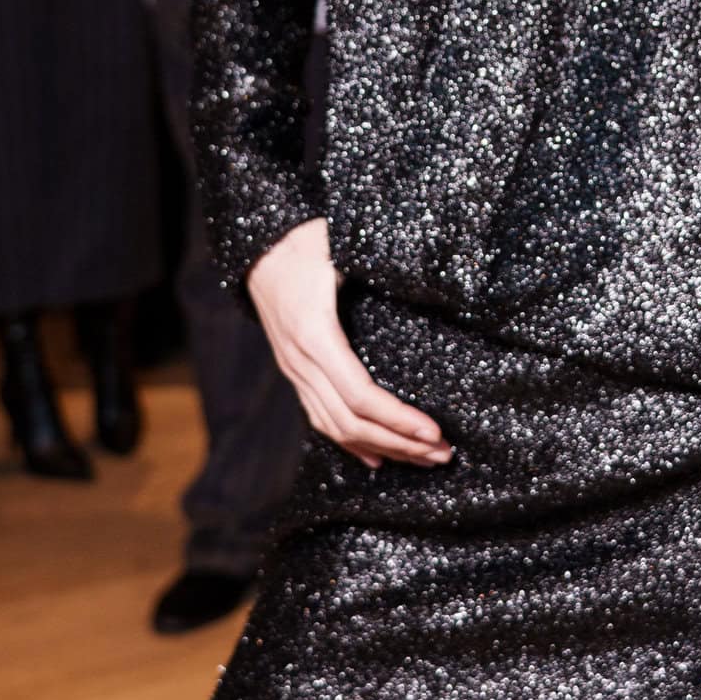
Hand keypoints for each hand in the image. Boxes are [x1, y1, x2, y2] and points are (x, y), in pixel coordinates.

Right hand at [246, 218, 452, 472]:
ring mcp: (293, 370)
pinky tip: (378, 457)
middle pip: (351, 421)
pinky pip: (320, 417)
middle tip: (443, 454)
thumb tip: (432, 274)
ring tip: (423, 458)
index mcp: (315, 334)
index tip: (436, 432)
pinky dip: (350, 443)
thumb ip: (379, 262)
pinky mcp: (294, 371)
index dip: (398, 420)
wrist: (257, 246)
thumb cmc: (306, 240)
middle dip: (400, 443)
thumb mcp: (342, 244)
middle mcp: (300, 361)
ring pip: (335, 427)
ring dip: (382, 447)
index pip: (361, 395)